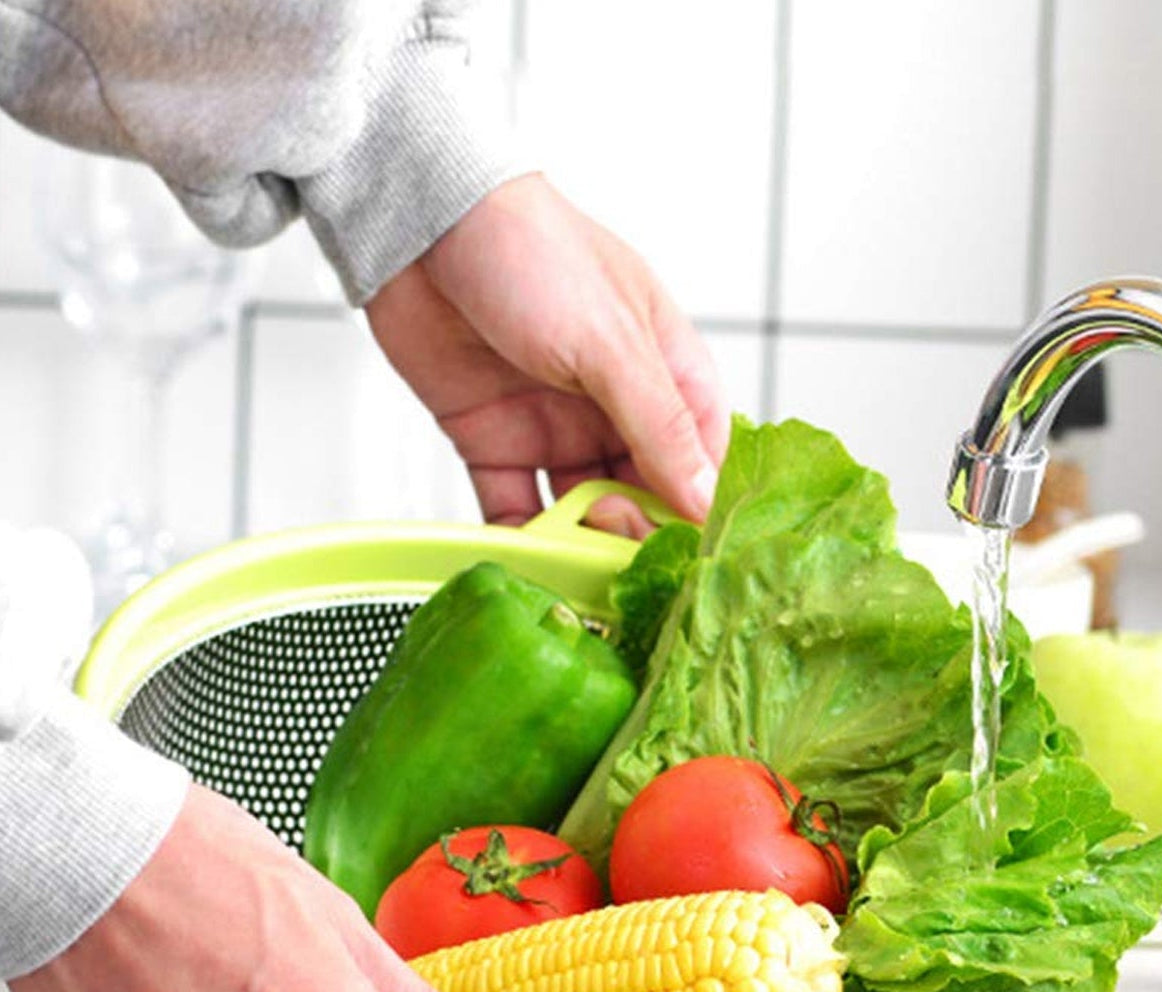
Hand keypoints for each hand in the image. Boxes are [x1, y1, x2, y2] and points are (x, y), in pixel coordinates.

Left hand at [365, 173, 728, 530]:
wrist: (419, 223)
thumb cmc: (530, 250)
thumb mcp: (612, 342)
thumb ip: (659, 426)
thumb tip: (704, 501)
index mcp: (665, 371)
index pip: (702, 459)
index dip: (698, 508)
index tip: (688, 553)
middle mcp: (615, 407)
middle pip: (646, 496)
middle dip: (636, 532)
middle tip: (614, 542)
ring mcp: (555, 427)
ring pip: (584, 512)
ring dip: (582, 543)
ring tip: (573, 560)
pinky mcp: (495, 443)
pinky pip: (516, 508)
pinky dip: (521, 539)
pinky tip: (526, 558)